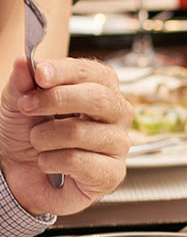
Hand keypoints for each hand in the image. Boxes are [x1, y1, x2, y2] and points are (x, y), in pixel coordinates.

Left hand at [0, 57, 132, 215]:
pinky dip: (50, 161)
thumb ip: (23, 83)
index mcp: (101, 91)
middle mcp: (117, 115)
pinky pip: (76, 160)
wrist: (21, 174)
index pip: (95, 73)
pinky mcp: (112, 173)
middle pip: (98, 98)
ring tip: (38, 143)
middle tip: (27, 106)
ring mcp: (118, 144)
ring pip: (79, 131)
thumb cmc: (28, 135)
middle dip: (55, 100)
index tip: (39, 73)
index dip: (66, 71)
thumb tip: (23, 62)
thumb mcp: (18, 103)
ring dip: (44, 137)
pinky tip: (50, 163)